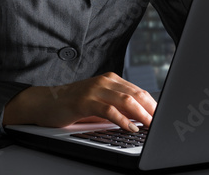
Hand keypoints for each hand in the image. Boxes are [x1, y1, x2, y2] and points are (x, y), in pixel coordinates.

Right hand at [3, 72, 155, 131]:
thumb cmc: (72, 105)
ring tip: (151, 125)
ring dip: (141, 114)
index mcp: (111, 80)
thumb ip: (117, 108)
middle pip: (136, 94)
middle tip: (162, 122)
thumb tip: (139, 119)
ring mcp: (95, 89)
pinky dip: (122, 120)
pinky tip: (130, 128)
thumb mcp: (98, 105)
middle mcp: (105, 81)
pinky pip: (108, 110)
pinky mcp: (85, 100)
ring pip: (126, 100)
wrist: (45, 103)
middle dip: (152, 109)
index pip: (138, 91)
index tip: (163, 116)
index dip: (153, 104)